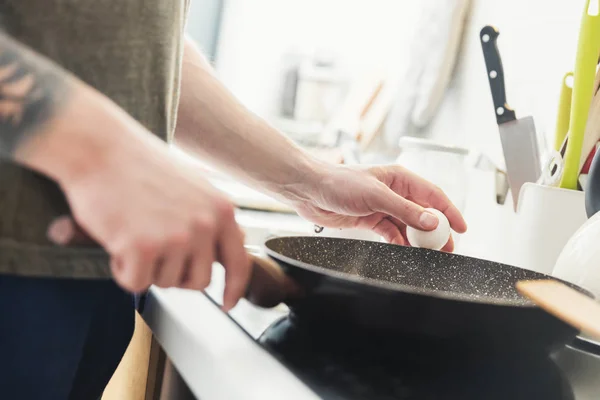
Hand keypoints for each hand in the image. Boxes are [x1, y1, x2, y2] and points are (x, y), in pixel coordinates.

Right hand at [47, 123, 249, 310]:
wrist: (100, 147)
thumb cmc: (141, 166)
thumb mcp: (193, 187)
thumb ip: (212, 219)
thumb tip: (232, 245)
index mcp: (221, 209)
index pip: (239, 262)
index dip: (234, 288)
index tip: (227, 303)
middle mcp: (205, 225)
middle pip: (199, 282)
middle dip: (175, 274)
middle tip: (154, 251)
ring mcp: (175, 237)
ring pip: (165, 283)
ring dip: (146, 268)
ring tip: (133, 233)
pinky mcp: (142, 248)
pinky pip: (135, 283)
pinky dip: (123, 270)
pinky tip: (117, 241)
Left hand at [291, 165, 466, 251]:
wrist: (309, 190)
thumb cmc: (339, 182)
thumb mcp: (376, 196)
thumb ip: (405, 210)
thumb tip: (432, 222)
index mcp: (399, 178)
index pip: (433, 195)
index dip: (449, 211)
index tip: (461, 228)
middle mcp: (393, 191)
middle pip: (422, 212)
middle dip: (436, 230)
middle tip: (446, 248)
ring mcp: (382, 206)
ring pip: (407, 225)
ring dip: (417, 239)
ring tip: (428, 254)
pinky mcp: (370, 219)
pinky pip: (391, 232)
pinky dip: (398, 242)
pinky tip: (404, 251)